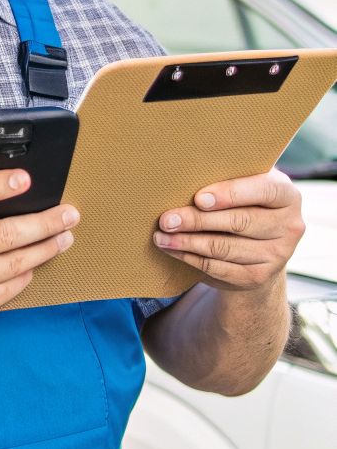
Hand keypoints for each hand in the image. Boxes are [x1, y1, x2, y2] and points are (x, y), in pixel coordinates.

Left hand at [153, 169, 303, 293]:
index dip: (230, 194)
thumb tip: (182, 171)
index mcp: (286, 195)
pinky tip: (171, 250)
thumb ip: (226, 177)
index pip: (264, 190)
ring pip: (225, 248)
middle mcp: (289, 225)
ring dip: (187, 242)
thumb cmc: (240, 205)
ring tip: (160, 236)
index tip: (199, 198)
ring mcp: (278, 254)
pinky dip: (190, 258)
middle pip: (239, 222)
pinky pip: (219, 268)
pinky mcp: (259, 277)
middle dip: (197, 220)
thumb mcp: (242, 185)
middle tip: (166, 220)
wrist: (257, 250)